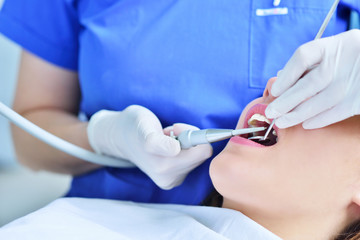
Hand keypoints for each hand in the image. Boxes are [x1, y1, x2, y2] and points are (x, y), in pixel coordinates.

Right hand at [87, 105, 212, 189]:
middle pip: (201, 154)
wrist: (122, 138)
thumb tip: (175, 150)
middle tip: (168, 133)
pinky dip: (182, 150)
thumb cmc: (134, 127)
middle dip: (187, 138)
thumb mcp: (143, 127)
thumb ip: (158, 141)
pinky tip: (166, 148)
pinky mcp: (173, 180)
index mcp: (163, 166)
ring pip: (197, 157)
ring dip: (184, 144)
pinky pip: (192, 161)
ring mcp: (171, 180)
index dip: (191, 133)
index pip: (202, 151)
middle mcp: (168, 178)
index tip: (174, 127)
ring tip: (164, 140)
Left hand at [265, 30, 359, 128]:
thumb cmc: (351, 58)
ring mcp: (355, 79)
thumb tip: (281, 78)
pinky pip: (337, 112)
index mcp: (335, 44)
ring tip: (282, 122)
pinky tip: (305, 124)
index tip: (275, 91)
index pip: (304, 57)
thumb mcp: (335, 51)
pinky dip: (319, 119)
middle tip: (271, 113)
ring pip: (321, 101)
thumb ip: (310, 63)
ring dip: (298, 114)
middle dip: (286, 101)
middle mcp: (345, 60)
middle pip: (310, 83)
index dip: (286, 76)